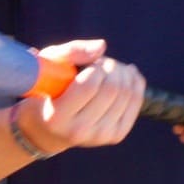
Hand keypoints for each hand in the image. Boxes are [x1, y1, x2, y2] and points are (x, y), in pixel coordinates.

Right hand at [16, 39, 144, 155]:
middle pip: (112, 89)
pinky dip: (136, 82)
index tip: (90, 63)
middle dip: (112, 67)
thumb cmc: (47, 89)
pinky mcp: (116, 136)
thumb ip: (71, 52)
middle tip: (101, 63)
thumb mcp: (47, 65)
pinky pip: (136, 103)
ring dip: (123, 72)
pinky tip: (128, 74)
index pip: (89, 86)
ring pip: (127, 94)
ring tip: (111, 69)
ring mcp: (100, 136)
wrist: (49, 128)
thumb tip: (102, 46)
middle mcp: (80, 131)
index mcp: (57, 117)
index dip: (96, 66)